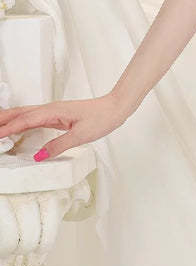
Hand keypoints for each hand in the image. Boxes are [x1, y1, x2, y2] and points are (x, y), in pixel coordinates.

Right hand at [0, 94, 128, 160]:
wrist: (115, 108)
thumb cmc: (101, 118)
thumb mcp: (80, 135)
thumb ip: (58, 145)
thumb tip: (38, 156)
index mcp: (53, 111)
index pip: (25, 120)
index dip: (8, 128)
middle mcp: (50, 109)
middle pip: (20, 113)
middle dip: (3, 120)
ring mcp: (53, 111)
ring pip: (26, 113)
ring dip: (10, 119)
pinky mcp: (57, 115)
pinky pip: (33, 117)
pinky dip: (21, 121)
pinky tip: (17, 127)